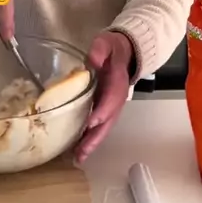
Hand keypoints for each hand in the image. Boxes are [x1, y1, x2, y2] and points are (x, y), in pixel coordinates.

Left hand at [75, 31, 133, 163]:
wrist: (123, 53)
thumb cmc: (110, 49)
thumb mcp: (106, 44)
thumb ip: (100, 50)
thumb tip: (92, 60)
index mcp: (117, 81)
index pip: (112, 99)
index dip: (103, 111)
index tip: (91, 122)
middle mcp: (116, 98)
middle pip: (108, 121)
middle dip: (95, 138)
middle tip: (81, 153)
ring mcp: (112, 106)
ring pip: (104, 128)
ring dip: (92, 143)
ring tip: (78, 158)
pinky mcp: (106, 109)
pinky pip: (99, 126)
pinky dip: (90, 139)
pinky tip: (78, 149)